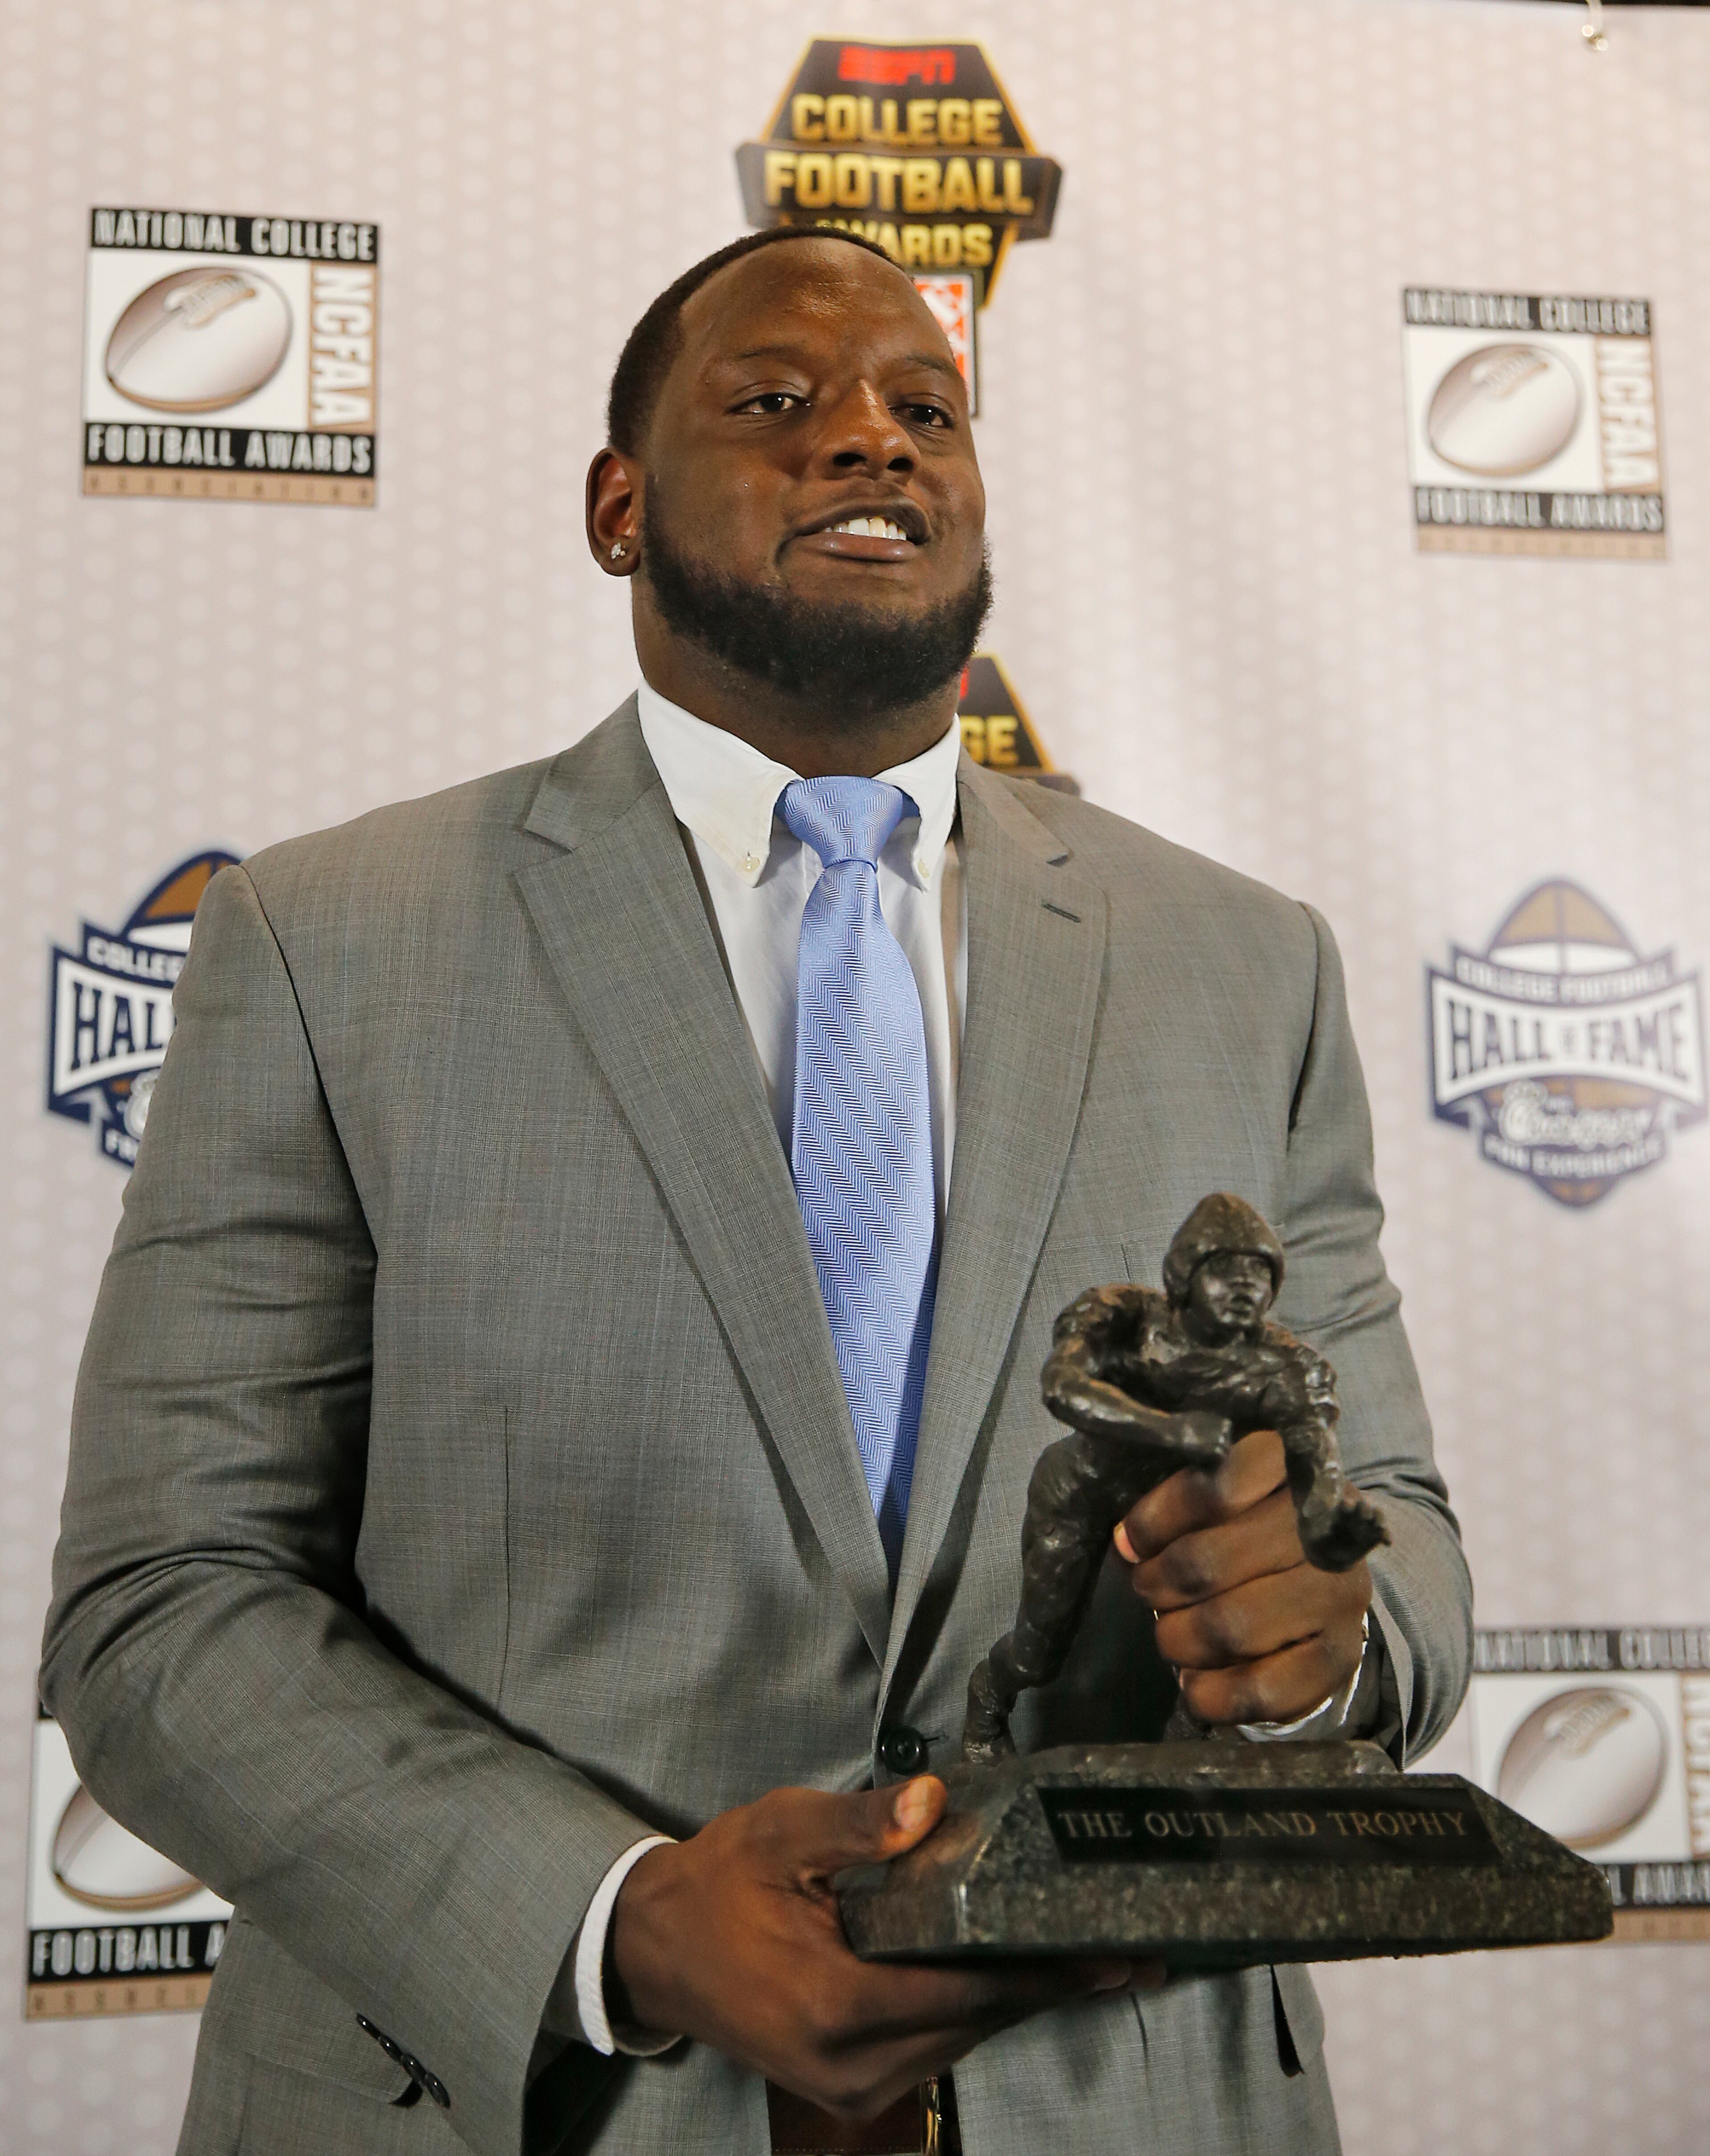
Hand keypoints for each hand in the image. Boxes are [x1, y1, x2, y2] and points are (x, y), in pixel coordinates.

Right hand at [610, 1778, 1160, 2118]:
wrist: (655, 1949)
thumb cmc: (719, 1883)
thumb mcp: (782, 1832)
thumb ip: (859, 1823)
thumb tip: (935, 1801)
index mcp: (836, 2006)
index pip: (967, 1995)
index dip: (1044, 1975)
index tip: (1111, 1953)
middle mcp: (850, 2067)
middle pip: (975, 2028)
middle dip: (1048, 1988)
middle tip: (1125, 1949)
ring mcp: (848, 2088)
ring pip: (958, 2045)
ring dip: (1017, 2003)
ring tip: (1087, 1960)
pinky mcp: (847, 2086)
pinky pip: (931, 2048)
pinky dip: (974, 2014)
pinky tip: (1014, 1975)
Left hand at [1114, 1429, 1370, 1724]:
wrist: (1327, 1584)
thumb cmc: (1252, 1529)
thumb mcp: (1222, 1498)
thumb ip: (1177, 1509)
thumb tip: (1127, 1542)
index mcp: (1290, 1470)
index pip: (1216, 1484)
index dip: (1159, 1517)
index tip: (1132, 1540)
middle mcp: (1324, 1531)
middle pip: (1209, 1563)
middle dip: (1159, 1583)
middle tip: (1147, 1589)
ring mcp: (1340, 1595)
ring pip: (1231, 1627)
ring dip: (1180, 1638)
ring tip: (1171, 1634)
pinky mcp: (1343, 1655)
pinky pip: (1262, 1689)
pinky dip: (1212, 1693)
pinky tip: (1195, 1680)